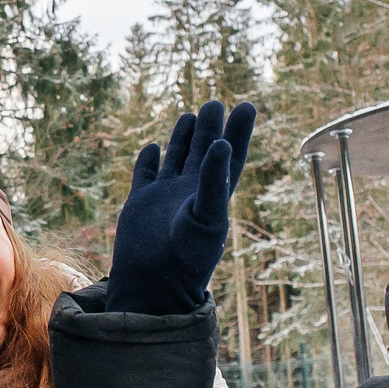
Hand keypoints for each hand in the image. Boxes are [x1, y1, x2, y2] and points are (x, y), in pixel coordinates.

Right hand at [105, 100, 256, 315]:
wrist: (153, 284)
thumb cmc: (187, 257)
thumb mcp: (207, 215)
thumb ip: (213, 179)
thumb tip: (222, 142)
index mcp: (213, 195)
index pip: (231, 156)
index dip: (239, 131)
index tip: (247, 105)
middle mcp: (191, 193)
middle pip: (204, 152)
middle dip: (211, 128)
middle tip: (216, 103)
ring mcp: (165, 198)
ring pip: (177, 159)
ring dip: (184, 139)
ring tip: (192, 115)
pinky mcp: (141, 204)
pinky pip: (145, 175)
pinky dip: (148, 160)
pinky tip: (152, 147)